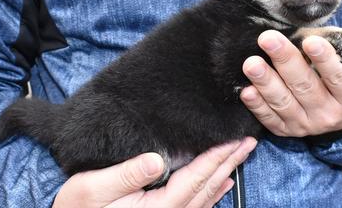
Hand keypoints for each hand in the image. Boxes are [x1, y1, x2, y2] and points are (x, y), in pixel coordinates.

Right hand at [53, 137, 256, 207]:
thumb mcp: (94, 187)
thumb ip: (126, 174)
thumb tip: (157, 160)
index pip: (195, 179)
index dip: (216, 158)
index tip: (233, 140)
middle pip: (207, 187)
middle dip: (228, 163)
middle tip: (247, 143)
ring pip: (206, 197)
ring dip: (224, 174)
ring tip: (240, 156)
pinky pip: (197, 206)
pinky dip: (213, 193)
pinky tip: (222, 184)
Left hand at [240, 30, 341, 136]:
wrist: (340, 120)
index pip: (338, 78)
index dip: (325, 60)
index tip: (310, 40)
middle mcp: (327, 114)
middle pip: (304, 86)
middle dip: (285, 61)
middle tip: (268, 39)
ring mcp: (304, 124)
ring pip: (283, 103)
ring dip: (265, 82)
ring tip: (251, 63)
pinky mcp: (285, 130)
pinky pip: (269, 119)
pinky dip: (257, 106)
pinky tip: (246, 90)